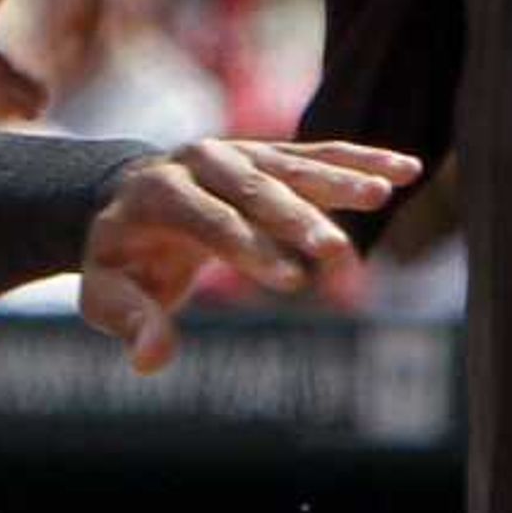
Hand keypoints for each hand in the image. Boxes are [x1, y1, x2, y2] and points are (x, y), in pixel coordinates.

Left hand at [81, 140, 423, 373]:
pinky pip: (319, 154)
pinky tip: (405, 171)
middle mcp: (199, 160)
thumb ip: (131, 322)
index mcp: (157, 192)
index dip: (248, 249)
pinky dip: (360, 161)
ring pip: (293, 166)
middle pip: (254, 190)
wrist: (124, 203)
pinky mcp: (269, 153)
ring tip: (383, 194)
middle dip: (296, 220)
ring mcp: (239, 151)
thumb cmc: (120, 260)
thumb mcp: (106, 296)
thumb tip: (151, 361)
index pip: (209, 221)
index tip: (288, 281)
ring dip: (338, 181)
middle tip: (334, 253)